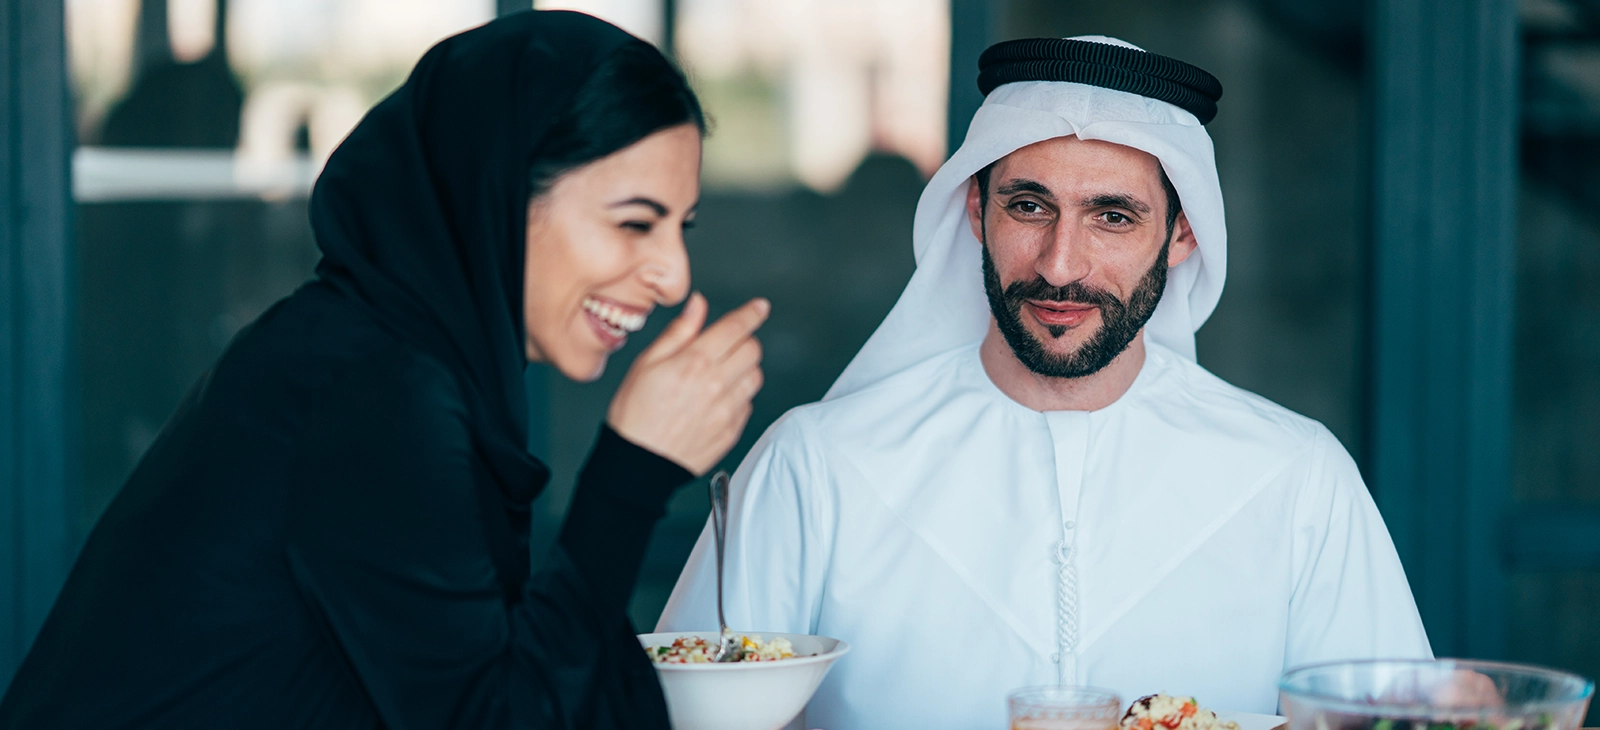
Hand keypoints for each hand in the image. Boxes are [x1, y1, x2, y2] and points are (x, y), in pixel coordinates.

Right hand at [607, 293, 768, 475]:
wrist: (638, 463)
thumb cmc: (635, 414)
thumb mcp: (646, 363)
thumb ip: (678, 332)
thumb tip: (697, 305)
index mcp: (695, 362)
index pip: (736, 327)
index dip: (751, 313)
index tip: (759, 307)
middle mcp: (717, 384)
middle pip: (753, 349)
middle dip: (744, 340)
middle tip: (728, 344)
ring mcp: (728, 410)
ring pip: (756, 376)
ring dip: (745, 368)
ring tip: (722, 372)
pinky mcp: (732, 431)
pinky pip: (749, 404)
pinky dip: (740, 395)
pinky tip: (719, 398)